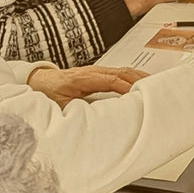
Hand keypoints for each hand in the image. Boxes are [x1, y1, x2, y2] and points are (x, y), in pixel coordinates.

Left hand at [28, 65, 147, 107]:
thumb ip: (74, 112)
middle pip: (121, 72)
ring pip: (123, 70)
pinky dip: (133, 77)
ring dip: (139, 77)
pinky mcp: (99, 73)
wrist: (39, 80)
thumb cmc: (48, 93)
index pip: (110, 80)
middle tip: (155, 90)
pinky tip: (142, 83)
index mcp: (82, 79)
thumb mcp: (58, 107)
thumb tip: (88, 122)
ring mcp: (96, 70)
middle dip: (139, 80)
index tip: (138, 96)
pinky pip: (120, 72)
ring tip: (155, 86)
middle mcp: (92, 71)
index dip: (126, 87)